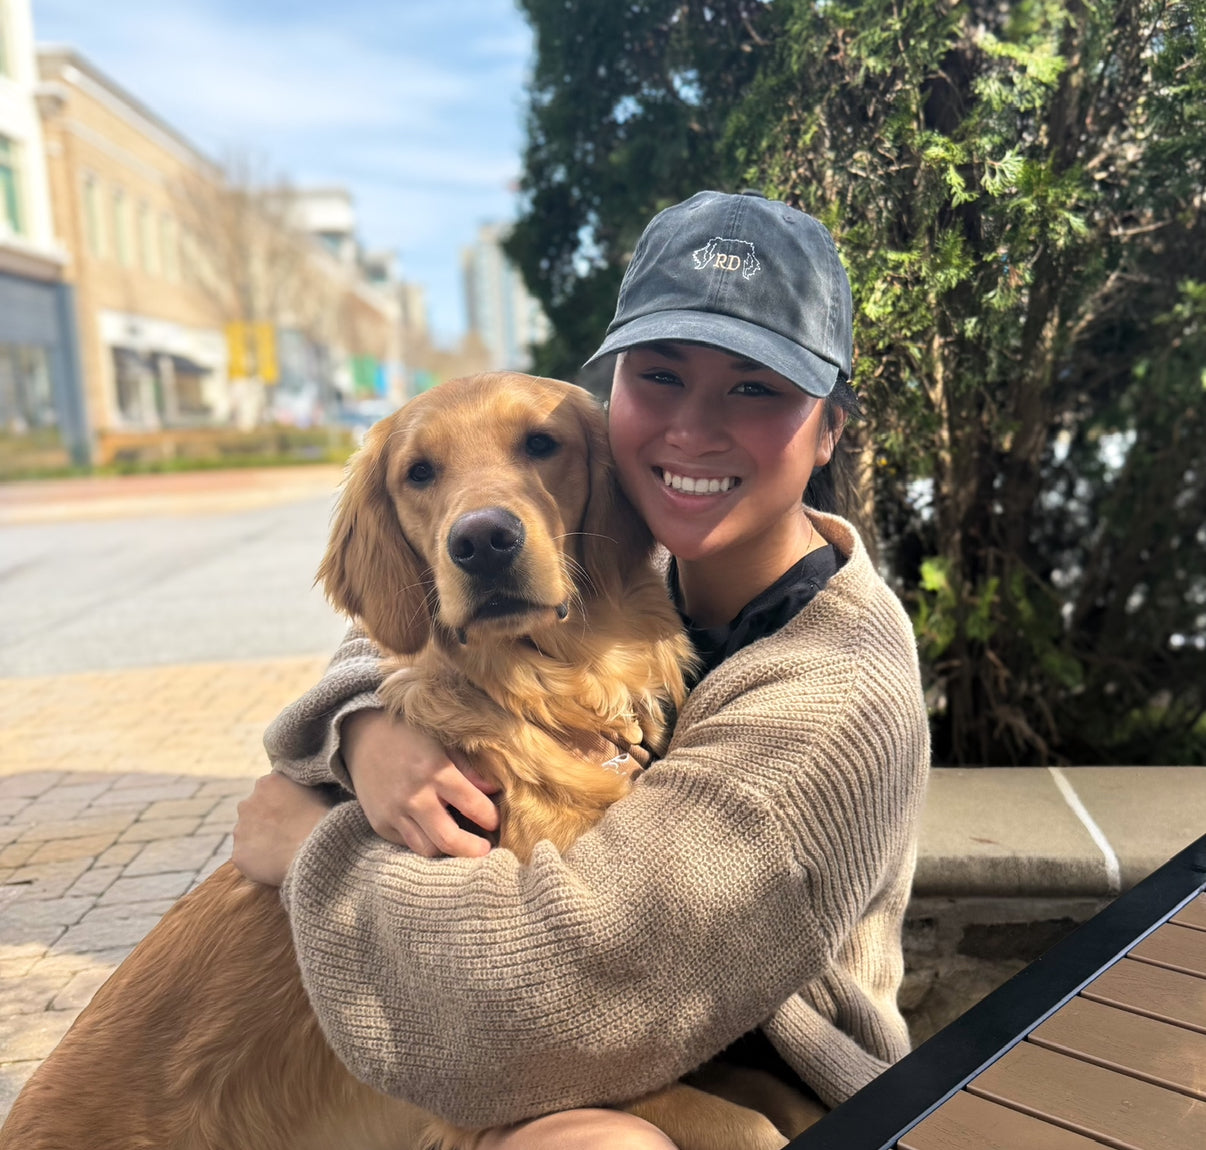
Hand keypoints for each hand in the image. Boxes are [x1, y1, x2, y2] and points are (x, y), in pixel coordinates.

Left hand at [232, 773, 334, 886]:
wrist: (315, 850)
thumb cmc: (322, 820)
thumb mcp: (317, 791)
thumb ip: (299, 789)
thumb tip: (299, 792)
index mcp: (268, 783)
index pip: (269, 789)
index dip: (281, 802)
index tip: (292, 812)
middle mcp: (247, 803)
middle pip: (253, 810)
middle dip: (266, 819)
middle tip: (286, 831)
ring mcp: (240, 829)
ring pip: (247, 834)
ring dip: (259, 839)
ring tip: (282, 849)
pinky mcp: (237, 854)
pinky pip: (246, 857)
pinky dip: (257, 860)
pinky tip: (275, 863)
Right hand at [342, 709, 499, 858]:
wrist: (363, 737)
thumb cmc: (409, 736)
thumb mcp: (443, 742)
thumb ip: (469, 769)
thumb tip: (494, 791)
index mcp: (435, 772)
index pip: (473, 805)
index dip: (490, 817)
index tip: (495, 820)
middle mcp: (414, 797)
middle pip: (449, 840)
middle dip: (473, 850)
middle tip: (484, 848)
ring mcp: (394, 813)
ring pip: (428, 849)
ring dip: (448, 850)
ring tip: (461, 843)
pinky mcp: (380, 824)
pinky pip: (408, 844)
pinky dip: (424, 841)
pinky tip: (434, 832)